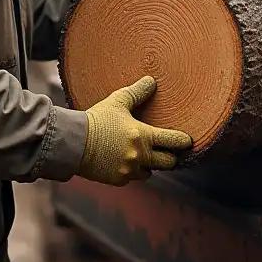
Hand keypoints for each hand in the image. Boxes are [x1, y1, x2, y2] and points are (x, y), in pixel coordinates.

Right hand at [78, 76, 192, 185]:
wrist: (73, 142)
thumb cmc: (96, 119)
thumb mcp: (118, 101)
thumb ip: (138, 92)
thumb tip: (152, 81)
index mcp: (143, 136)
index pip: (174, 141)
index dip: (184, 141)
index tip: (188, 141)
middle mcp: (140, 156)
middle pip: (168, 163)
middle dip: (170, 156)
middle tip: (168, 150)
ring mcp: (129, 170)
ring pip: (150, 172)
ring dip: (149, 165)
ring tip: (143, 155)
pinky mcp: (118, 180)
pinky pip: (132, 177)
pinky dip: (131, 171)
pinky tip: (123, 160)